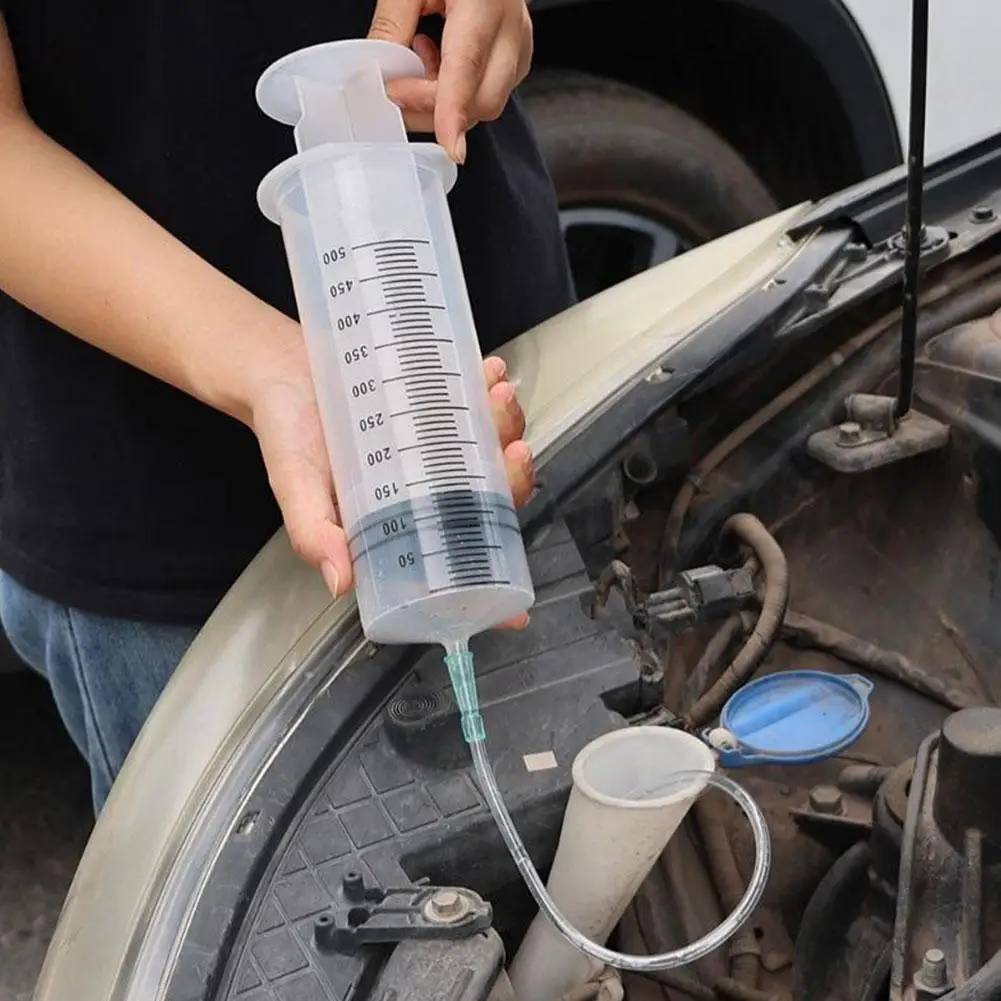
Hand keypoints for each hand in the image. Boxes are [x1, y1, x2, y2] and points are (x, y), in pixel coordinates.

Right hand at [252, 342, 533, 623]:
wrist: (279, 367)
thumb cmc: (290, 433)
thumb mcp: (296, 487)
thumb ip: (314, 533)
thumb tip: (339, 582)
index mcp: (403, 519)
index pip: (456, 558)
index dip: (492, 585)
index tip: (518, 610)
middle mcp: (430, 485)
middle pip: (494, 496)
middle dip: (516, 477)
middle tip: (512, 450)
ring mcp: (439, 441)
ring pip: (495, 444)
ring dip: (509, 423)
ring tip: (496, 395)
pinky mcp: (438, 398)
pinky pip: (478, 398)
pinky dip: (491, 385)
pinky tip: (491, 371)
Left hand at [368, 0, 532, 162]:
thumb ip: (392, 23)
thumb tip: (378, 70)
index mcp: (484, 3)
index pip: (468, 70)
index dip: (455, 113)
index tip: (451, 147)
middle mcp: (512, 27)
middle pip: (481, 100)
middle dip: (435, 112)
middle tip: (396, 89)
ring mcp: (521, 43)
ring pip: (487, 103)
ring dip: (445, 102)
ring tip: (419, 60)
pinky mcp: (519, 53)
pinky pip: (491, 91)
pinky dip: (459, 91)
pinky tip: (439, 60)